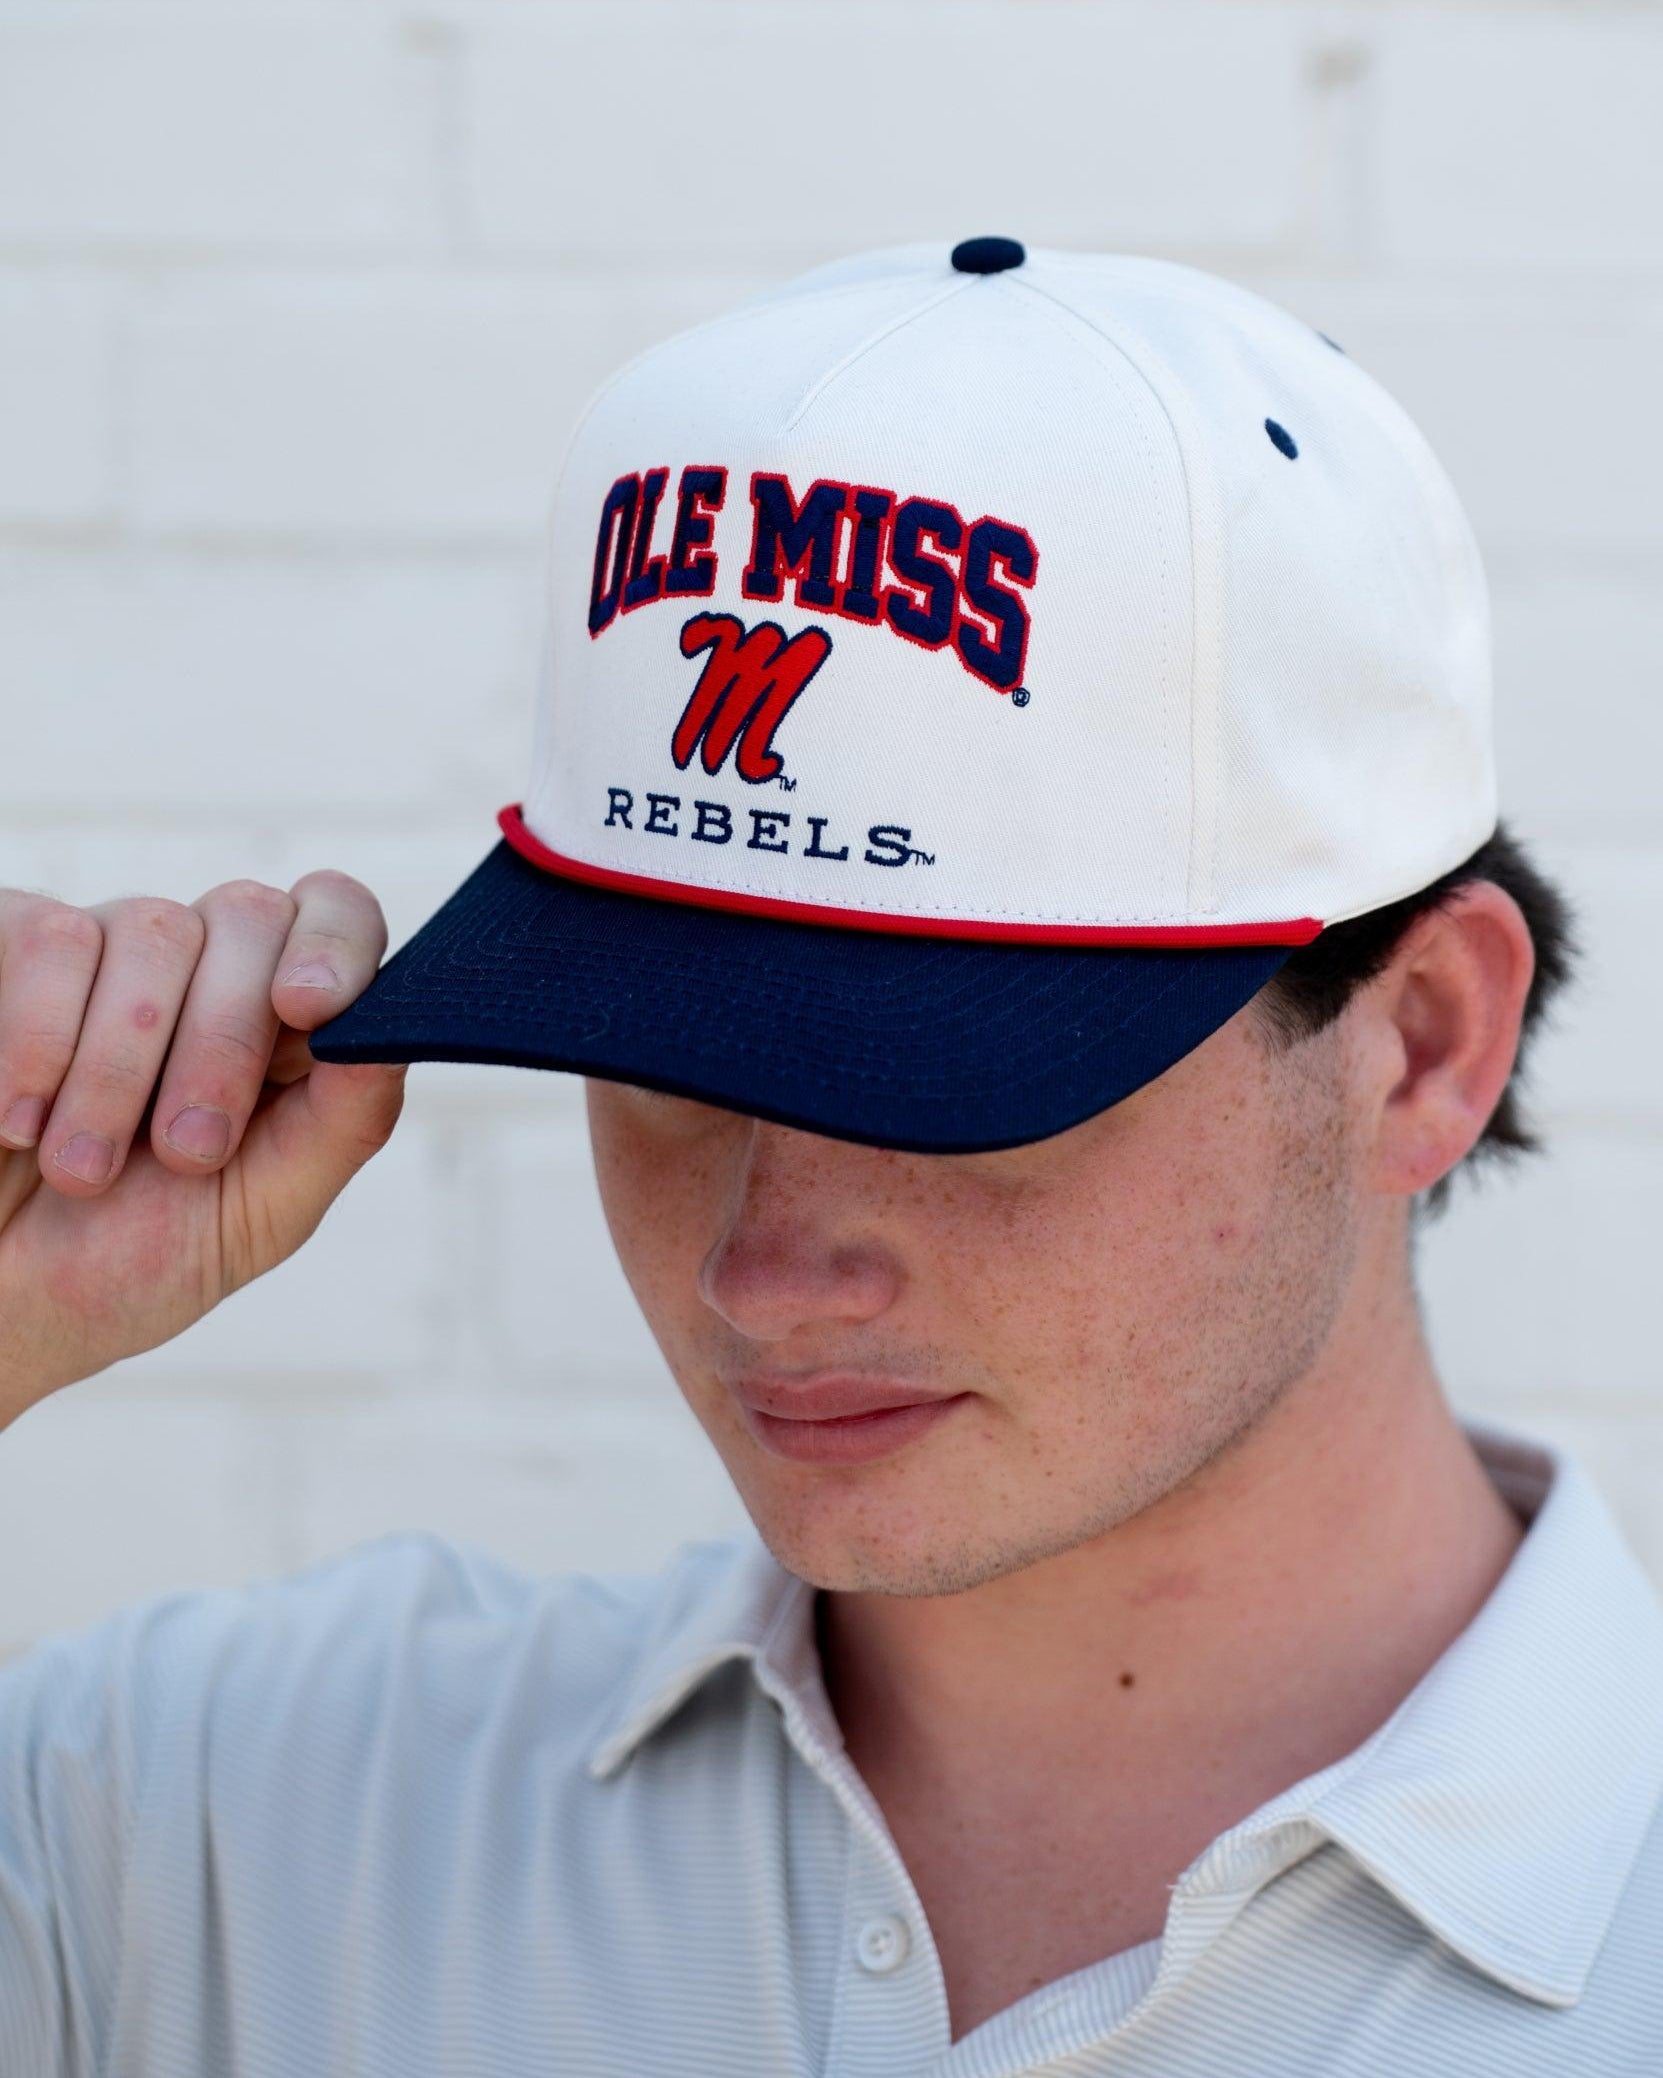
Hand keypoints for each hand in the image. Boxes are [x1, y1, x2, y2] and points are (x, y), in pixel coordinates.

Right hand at [0, 873, 406, 1427]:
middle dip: (223, 1042)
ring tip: (80, 1170)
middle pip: (250, 917)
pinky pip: (46, 934)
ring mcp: (102, 947)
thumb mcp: (261, 1213)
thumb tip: (397, 1032)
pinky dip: (38, 1039)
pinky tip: (16, 1123)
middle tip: (184, 1153)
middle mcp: (201, 966)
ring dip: (120, 1067)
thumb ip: (345, 1122)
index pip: (337, 916)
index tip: (309, 1006)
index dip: (336, 942)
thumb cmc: (126, 1262)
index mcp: (282, 1022)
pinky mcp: (8, 947)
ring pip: (150, 926)